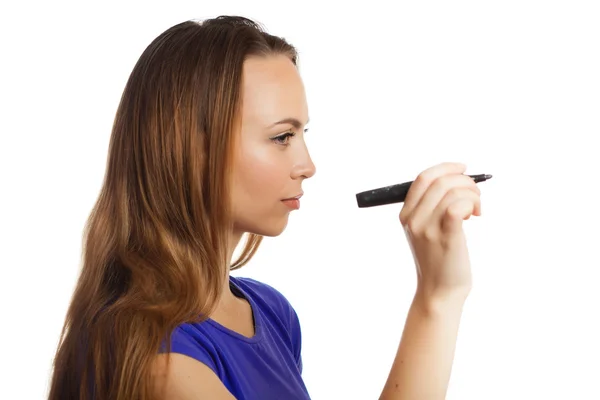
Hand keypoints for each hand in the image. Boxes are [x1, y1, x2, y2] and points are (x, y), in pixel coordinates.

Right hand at [399, 162, 481, 300]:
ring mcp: (427, 228)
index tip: (462, 168)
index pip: (423, 178)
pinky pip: (457, 206)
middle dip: (464, 181)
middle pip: (440, 181)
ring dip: (472, 195)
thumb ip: (430, 207)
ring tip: (476, 209)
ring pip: (453, 191)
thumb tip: (455, 180)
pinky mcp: (446, 237)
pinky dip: (470, 204)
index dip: (445, 167)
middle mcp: (413, 219)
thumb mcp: (425, 230)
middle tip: (476, 195)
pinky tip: (474, 215)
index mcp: (406, 215)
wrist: (439, 291)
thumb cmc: (438, 259)